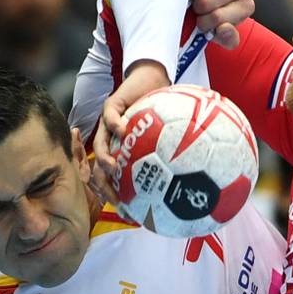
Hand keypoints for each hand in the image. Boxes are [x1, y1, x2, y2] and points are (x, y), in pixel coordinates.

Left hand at [92, 59, 170, 198]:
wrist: (154, 81)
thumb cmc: (165, 113)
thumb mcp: (168, 141)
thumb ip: (174, 161)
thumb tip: (193, 186)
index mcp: (123, 153)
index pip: (114, 180)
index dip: (117, 196)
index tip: (127, 212)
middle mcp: (113, 142)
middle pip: (100, 168)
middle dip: (105, 185)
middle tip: (115, 197)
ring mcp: (109, 125)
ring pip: (100, 145)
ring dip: (104, 158)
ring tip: (113, 167)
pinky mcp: (111, 106)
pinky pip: (109, 117)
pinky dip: (115, 124)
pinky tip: (123, 131)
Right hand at [191, 0, 253, 48]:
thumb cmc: (206, 10)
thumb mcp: (215, 31)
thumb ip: (224, 38)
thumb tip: (225, 29)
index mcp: (246, 7)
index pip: (217, 19)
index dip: (202, 22)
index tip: (201, 19)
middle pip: (206, 3)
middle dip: (194, 5)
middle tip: (194, 1)